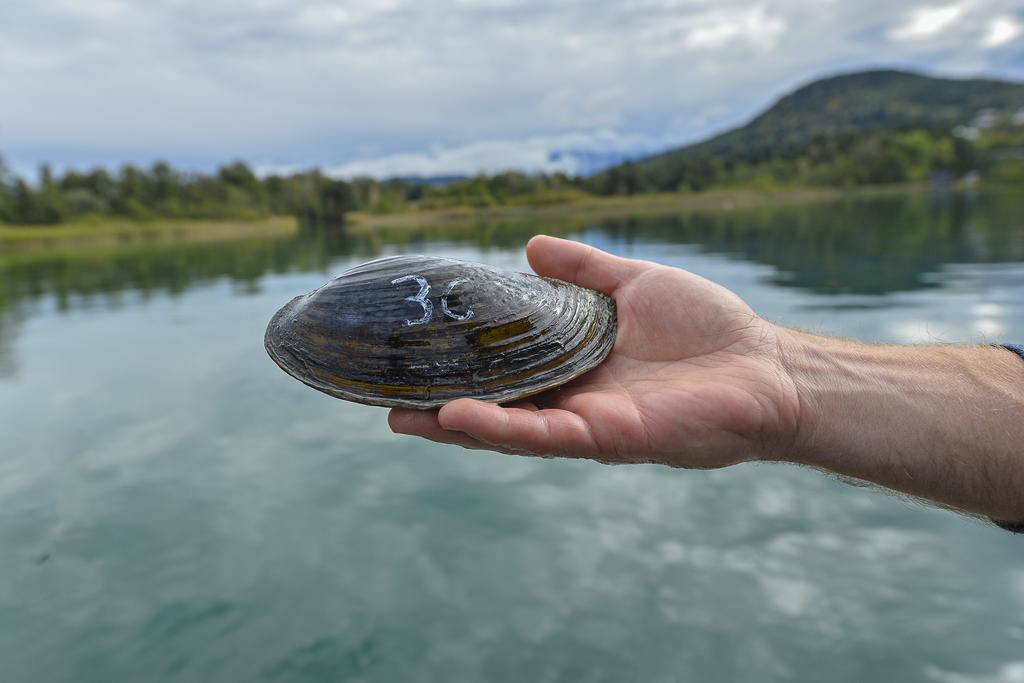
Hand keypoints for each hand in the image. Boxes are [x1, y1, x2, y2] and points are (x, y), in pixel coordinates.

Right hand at [389, 235, 801, 467]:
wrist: (766, 366)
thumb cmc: (708, 327)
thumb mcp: (633, 285)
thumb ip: (583, 270)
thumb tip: (528, 246)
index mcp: (573, 367)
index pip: (504, 368)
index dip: (459, 364)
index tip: (412, 355)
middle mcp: (572, 400)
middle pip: (495, 406)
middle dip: (439, 407)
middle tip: (384, 399)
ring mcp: (588, 422)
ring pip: (508, 428)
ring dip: (454, 424)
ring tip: (402, 416)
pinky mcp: (611, 437)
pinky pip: (546, 434)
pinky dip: (501, 427)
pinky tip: (458, 415)